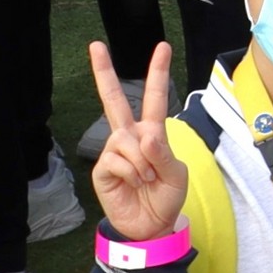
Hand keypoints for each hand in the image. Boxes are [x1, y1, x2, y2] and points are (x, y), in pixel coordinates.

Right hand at [87, 43, 187, 241]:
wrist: (151, 226)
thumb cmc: (166, 197)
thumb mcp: (176, 175)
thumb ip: (163, 153)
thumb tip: (144, 135)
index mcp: (153, 133)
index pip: (155, 99)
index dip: (157, 73)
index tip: (162, 46)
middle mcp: (131, 137)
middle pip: (114, 100)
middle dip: (104, 73)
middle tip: (95, 46)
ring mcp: (114, 151)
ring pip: (126, 140)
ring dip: (142, 162)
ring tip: (147, 179)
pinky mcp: (102, 168)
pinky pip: (117, 160)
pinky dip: (132, 172)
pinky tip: (134, 183)